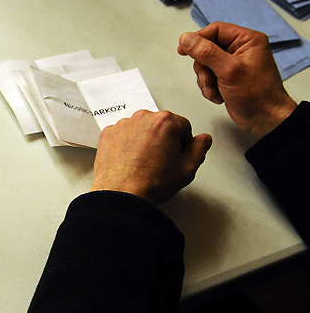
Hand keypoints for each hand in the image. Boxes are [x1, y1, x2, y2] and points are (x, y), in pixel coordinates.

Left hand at [91, 110, 211, 204]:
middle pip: (161, 124)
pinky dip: (127, 143)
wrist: (121, 194)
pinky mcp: (108, 133)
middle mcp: (142, 117)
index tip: (176, 155)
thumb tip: (203, 139)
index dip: (183, 143)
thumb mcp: (187, 169)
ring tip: (144, 162)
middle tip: (161, 161)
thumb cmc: (150, 182)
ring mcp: (123, 124)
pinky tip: (131, 160)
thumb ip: (199, 149)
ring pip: (142, 128)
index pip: (183, 126)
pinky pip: (124, 134)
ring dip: (145, 140)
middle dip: (164, 139)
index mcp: (164, 121)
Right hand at [178, 22, 296, 137]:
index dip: (197, 39)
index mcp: (247, 40)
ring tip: (215, 91)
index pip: (214, 30)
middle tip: (208, 80)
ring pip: (205, 64)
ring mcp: (234, 63)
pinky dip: (209, 87)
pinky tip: (218, 96)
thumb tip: (186, 38)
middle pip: (206, 48)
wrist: (265, 119)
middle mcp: (240, 49)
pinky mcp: (228, 77)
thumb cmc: (256, 95)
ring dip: (205, 80)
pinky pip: (208, 76)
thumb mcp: (229, 70)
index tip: (183, 50)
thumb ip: (206, 52)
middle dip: (203, 67)